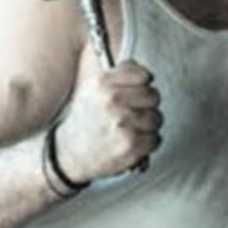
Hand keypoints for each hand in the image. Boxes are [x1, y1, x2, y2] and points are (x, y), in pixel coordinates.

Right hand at [53, 60, 161, 182]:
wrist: (70, 153)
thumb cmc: (85, 120)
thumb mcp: (93, 88)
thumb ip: (120, 75)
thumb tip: (145, 74)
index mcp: (103, 84)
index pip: (143, 76)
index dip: (143, 84)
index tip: (139, 90)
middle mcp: (113, 102)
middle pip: (154, 96)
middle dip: (147, 105)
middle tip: (133, 112)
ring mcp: (123, 124)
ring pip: (157, 118)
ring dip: (148, 125)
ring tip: (130, 128)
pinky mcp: (131, 146)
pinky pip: (155, 139)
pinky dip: (147, 143)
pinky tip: (131, 141)